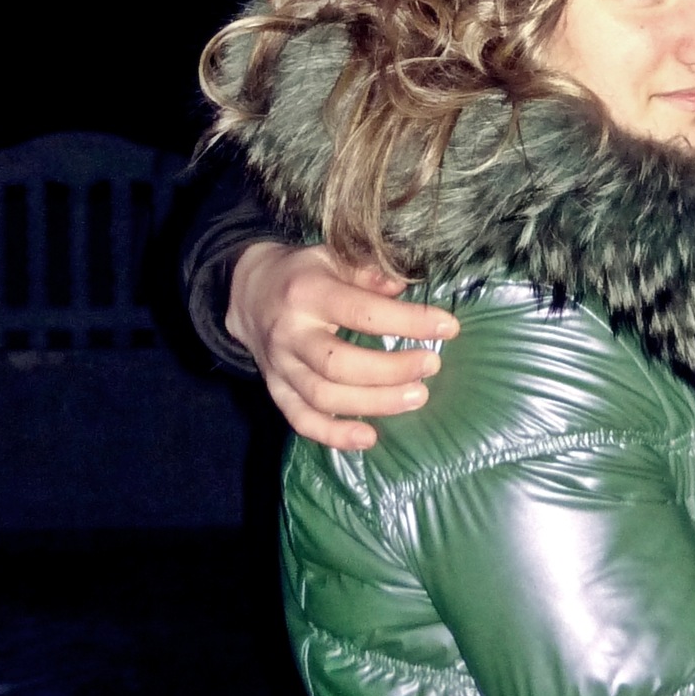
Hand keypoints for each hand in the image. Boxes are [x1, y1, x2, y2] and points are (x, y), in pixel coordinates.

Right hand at [226, 242, 459, 450]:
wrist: (247, 293)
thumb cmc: (305, 274)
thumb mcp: (333, 257)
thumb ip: (369, 271)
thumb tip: (405, 287)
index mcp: (308, 293)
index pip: (362, 312)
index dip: (408, 321)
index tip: (447, 328)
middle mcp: (290, 333)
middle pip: (339, 363)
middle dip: (391, 370)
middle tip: (432, 366)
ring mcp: (280, 366)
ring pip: (324, 396)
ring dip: (374, 403)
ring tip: (417, 397)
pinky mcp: (276, 390)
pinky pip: (301, 420)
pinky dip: (333, 435)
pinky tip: (369, 438)